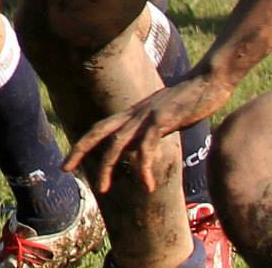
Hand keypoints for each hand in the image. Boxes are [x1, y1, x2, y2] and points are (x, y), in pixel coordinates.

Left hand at [64, 69, 235, 196]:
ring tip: (102, 189)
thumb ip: (146, 132)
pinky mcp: (162, 120)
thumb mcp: (161, 119)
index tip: (68, 162)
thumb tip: (136, 150)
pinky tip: (148, 185)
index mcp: (132, 113)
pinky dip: (143, 167)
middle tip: (63, 169)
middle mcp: (134, 113)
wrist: (207, 81)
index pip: (99, 128)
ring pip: (117, 142)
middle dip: (79, 150)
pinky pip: (147, 147)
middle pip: (98, 131)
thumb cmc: (188, 100)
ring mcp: (146, 116)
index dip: (83, 144)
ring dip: (107, 167)